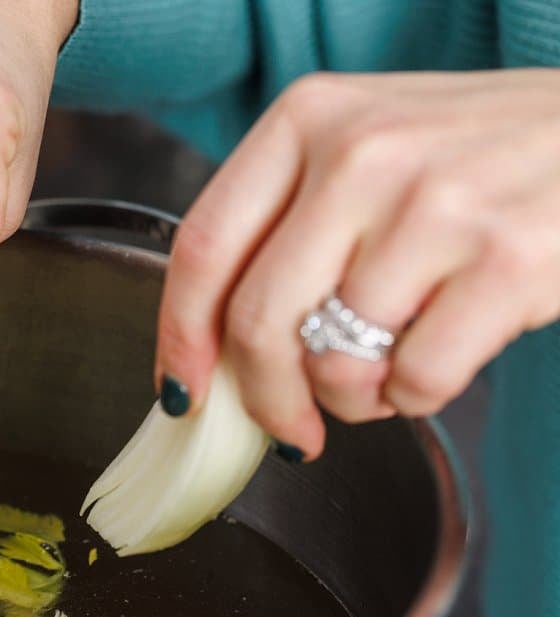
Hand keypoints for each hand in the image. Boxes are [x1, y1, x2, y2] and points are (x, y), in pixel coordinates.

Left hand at [156, 69, 559, 457]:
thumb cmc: (471, 157)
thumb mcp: (363, 150)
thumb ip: (287, 229)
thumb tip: (214, 355)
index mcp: (307, 118)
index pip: (204, 247)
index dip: (180, 337)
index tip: (181, 393)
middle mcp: (361, 153)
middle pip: (257, 321)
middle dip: (265, 400)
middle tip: (291, 428)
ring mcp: (435, 204)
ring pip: (336, 361)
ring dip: (355, 396)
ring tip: (390, 368)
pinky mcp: (508, 260)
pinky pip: (417, 379)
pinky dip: (418, 396)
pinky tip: (440, 358)